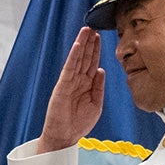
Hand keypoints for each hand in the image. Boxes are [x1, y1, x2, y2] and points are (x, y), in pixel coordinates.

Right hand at [38, 27, 104, 153]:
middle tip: (93, 27)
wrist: (65, 137)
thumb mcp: (96, 104)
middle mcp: (78, 81)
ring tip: (86, 30)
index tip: (99, 37)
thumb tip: (101, 70)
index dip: (96, 50)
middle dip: (89, 42)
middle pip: (85, 57)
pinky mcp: (62, 86)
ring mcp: (69, 82)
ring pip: (77, 59)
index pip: (92, 63)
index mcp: (86, 85)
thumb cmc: (78, 124)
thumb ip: (98, 87)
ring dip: (82, 44)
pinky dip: (73, 57)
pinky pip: (69, 68)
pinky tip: (78, 46)